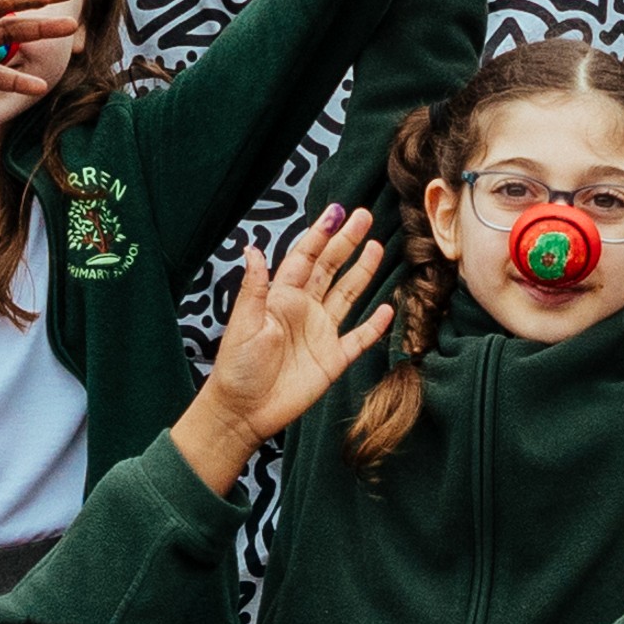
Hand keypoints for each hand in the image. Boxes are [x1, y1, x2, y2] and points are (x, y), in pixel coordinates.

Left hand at [175, 206, 389, 476]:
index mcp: (281, 297)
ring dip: (362, 272)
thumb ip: (254, 288)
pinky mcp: (333, 359)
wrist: (244, 411)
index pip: (305, 258)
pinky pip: (358, 338)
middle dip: (346, 243)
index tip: (336, 212)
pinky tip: (387, 308)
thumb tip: (253, 248)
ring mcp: (320, 333)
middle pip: (330, 269)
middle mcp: (304, 310)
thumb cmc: (237, 367)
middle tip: (364, 216)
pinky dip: (374, 325)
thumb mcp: (242, 324)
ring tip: (377, 247)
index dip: (320, 235)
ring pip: (347, 295)